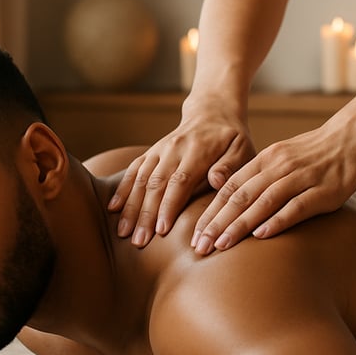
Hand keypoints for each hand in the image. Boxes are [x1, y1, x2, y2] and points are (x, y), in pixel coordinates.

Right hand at [109, 102, 254, 246]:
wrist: (213, 113)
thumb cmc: (232, 139)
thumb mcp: (243, 149)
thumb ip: (230, 166)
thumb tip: (215, 180)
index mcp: (198, 150)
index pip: (180, 181)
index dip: (169, 206)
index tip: (161, 230)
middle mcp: (174, 149)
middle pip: (156, 184)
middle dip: (145, 214)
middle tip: (138, 241)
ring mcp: (160, 150)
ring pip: (141, 179)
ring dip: (130, 207)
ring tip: (123, 232)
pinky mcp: (152, 153)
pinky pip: (133, 170)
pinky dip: (122, 189)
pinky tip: (113, 208)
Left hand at [191, 123, 355, 253]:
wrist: (350, 139)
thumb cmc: (311, 155)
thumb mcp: (278, 159)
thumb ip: (256, 178)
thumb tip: (227, 203)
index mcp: (264, 160)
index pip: (229, 189)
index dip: (210, 212)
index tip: (194, 235)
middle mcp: (278, 167)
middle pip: (240, 197)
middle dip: (217, 223)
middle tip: (199, 246)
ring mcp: (300, 178)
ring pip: (263, 202)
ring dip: (240, 225)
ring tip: (222, 245)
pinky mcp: (323, 191)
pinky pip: (296, 206)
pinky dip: (277, 220)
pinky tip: (261, 236)